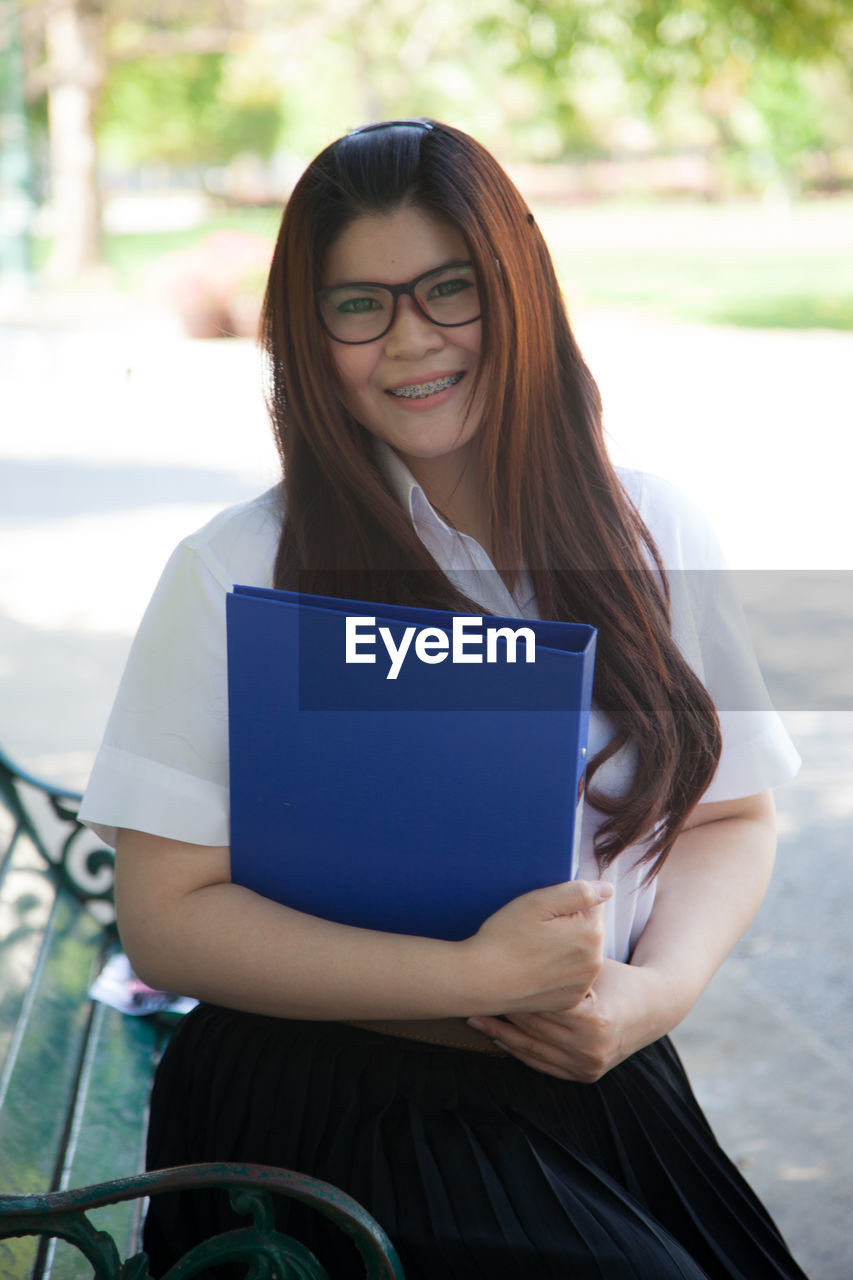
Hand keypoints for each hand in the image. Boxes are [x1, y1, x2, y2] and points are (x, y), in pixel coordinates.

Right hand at [463, 879, 611, 1015]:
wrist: (481, 980)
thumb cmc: (505, 937)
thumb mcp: (538, 902)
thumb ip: (578, 892)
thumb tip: (607, 889)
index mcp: (591, 933)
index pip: (593, 904)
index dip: (568, 903)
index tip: (545, 913)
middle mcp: (594, 962)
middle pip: (589, 930)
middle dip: (570, 925)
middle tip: (536, 931)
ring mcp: (582, 985)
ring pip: (581, 953)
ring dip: (566, 948)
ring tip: (534, 950)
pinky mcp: (569, 1001)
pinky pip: (571, 977)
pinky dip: (559, 971)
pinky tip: (536, 969)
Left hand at [468, 958, 667, 1081]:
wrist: (651, 1008)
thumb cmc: (618, 977)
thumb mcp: (595, 960)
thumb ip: (569, 947)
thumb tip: (544, 915)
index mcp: (594, 1018)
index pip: (541, 1005)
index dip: (514, 991)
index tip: (489, 979)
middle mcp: (591, 1048)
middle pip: (534, 1028)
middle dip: (503, 1012)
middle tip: (474, 997)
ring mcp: (588, 1065)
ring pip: (533, 1051)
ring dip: (501, 1035)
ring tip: (474, 1019)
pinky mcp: (585, 1075)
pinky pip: (543, 1065)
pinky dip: (519, 1052)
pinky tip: (498, 1037)